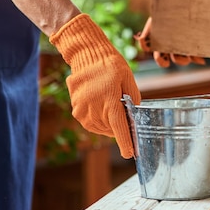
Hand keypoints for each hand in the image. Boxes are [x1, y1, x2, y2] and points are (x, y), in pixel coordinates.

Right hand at [49, 13, 139, 158]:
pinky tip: (100, 107)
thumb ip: (133, 101)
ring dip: (108, 124)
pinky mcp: (76, 110)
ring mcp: (83, 110)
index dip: (125, 143)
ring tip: (109, 106)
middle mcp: (95, 108)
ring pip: (100, 128)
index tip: (130, 154)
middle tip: (121, 111)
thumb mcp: (129, 81)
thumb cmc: (112, 66)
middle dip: (119, 127)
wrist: (88, 56)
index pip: (119, 128)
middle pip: (111, 129)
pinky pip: (90, 123)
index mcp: (110, 101)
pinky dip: (97, 120)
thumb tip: (133, 119)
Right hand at [134, 0, 209, 66]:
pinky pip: (193, 50)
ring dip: (181, 59)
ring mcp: (182, 32)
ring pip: (176, 53)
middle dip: (164, 58)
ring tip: (190, 59)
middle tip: (171, 61)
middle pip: (161, 49)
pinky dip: (197, 57)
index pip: (148, 33)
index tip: (148, 46)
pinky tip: (202, 59)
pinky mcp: (196, 34)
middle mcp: (170, 27)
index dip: (145, 43)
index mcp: (161, 16)